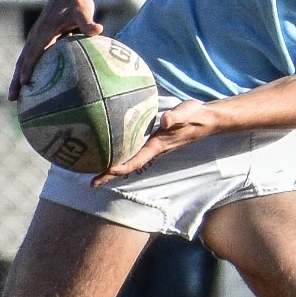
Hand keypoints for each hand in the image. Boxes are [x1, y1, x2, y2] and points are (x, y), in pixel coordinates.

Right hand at [9, 0, 101, 98]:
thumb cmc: (76, 1)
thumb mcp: (83, 10)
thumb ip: (87, 22)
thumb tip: (98, 30)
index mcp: (44, 33)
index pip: (33, 53)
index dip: (28, 68)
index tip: (24, 83)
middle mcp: (36, 37)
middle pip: (22, 62)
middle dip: (16, 81)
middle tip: (12, 99)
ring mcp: (37, 39)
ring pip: (24, 63)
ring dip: (18, 80)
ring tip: (15, 99)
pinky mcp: (42, 41)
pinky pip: (33, 60)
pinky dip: (29, 73)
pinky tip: (34, 88)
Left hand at [93, 100, 215, 182]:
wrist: (204, 119)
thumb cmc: (194, 115)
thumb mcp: (186, 113)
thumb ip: (175, 116)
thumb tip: (164, 120)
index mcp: (158, 145)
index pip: (137, 160)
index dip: (122, 167)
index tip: (106, 171)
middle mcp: (153, 149)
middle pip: (129, 165)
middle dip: (111, 175)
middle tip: (91, 183)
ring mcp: (153, 146)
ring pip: (130, 159)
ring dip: (113, 167)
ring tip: (92, 170)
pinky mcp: (152, 140)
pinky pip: (132, 150)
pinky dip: (120, 154)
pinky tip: (109, 150)